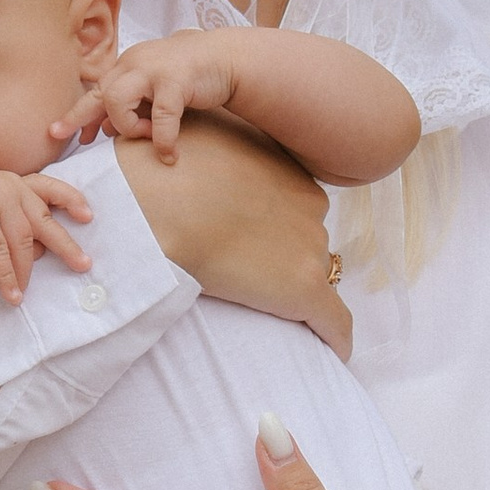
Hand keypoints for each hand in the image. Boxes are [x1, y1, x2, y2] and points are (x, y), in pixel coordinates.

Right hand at [0, 167, 90, 306]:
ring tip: (26, 292)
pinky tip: (12, 294)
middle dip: (65, 244)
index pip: (50, 188)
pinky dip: (6, 277)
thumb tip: (41, 253)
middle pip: (44, 220)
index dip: (72, 201)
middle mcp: (9, 187)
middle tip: (83, 265)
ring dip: (25, 272)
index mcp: (15, 183)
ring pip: (22, 242)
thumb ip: (16, 229)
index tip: (88, 217)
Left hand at [75, 28, 243, 162]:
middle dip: (82, 118)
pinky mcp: (176, 80)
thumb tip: (101, 128)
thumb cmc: (187, 76)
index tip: (59, 132)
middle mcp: (134, 63)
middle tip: (78, 142)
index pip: (95, 90)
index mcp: (126, 66)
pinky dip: (162, 140)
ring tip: (146, 136)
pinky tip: (169, 155)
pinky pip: (160, 117)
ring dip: (128, 127)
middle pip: (100, 94)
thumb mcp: (152, 89)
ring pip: (117, 101)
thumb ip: (130, 104)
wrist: (224, 58)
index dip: (77, 114)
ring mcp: (153, 70)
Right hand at [116, 113, 351, 359]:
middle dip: (283, 250)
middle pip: (306, 235)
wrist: (154, 202)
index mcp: (286, 168)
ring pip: (314, 274)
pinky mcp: (305, 291)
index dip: (271, 221)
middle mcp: (309, 203)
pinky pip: (335, 322)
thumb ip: (216, 141)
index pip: (293, 201)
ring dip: (295, 287)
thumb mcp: (197, 134)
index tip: (249, 236)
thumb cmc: (160, 167)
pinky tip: (334, 354)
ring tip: (270, 310)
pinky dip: (335, 337)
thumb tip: (201, 148)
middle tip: (246, 268)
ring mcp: (309, 247)